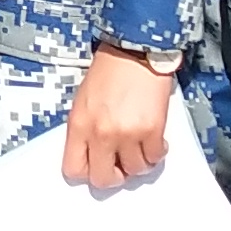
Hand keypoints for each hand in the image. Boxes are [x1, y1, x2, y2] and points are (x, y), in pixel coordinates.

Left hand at [63, 43, 175, 192]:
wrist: (136, 51)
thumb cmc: (109, 72)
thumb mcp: (83, 102)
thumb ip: (85, 131)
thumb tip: (95, 155)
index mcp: (79, 126)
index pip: (73, 169)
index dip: (87, 172)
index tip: (97, 166)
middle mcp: (101, 134)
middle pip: (104, 179)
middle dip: (114, 176)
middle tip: (121, 165)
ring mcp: (128, 134)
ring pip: (134, 170)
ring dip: (139, 162)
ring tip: (140, 147)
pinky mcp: (152, 130)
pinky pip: (155, 158)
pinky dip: (157, 153)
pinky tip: (155, 141)